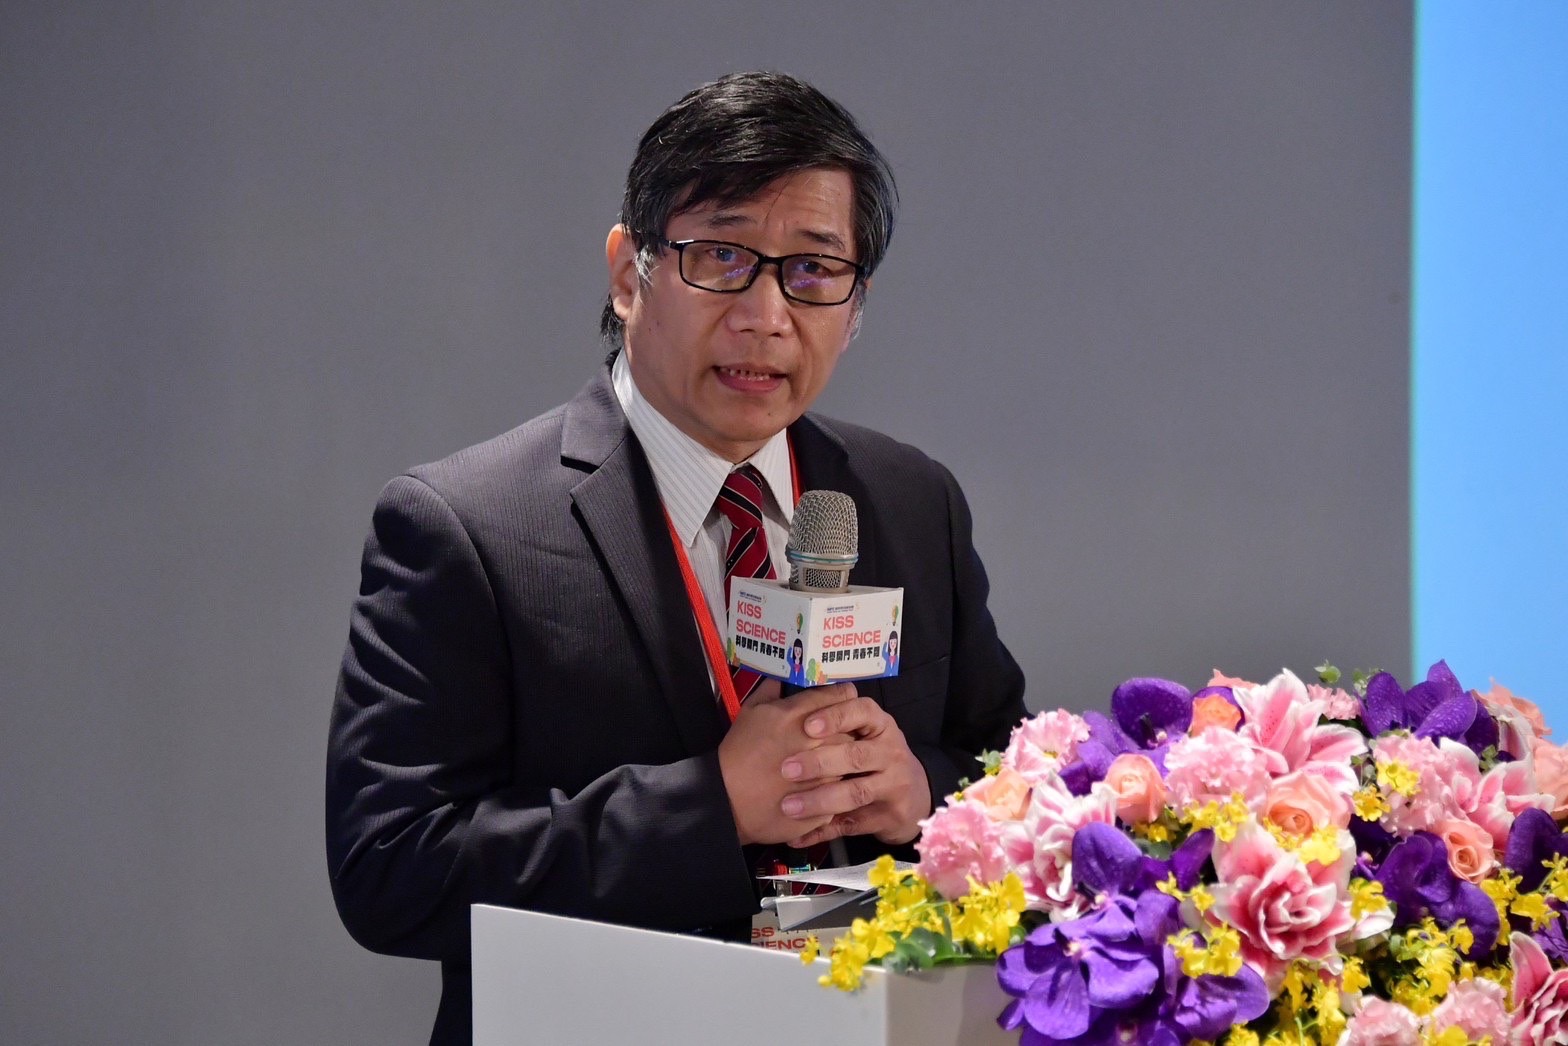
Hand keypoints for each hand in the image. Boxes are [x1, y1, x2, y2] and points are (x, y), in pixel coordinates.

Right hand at [717, 681, 859, 845]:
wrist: (726, 800)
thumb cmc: (737, 753)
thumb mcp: (749, 712)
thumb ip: (770, 691)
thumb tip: (782, 678)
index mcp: (800, 715)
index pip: (843, 697)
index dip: (843, 700)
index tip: (840, 706)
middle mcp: (818, 741)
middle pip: (852, 729)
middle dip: (845, 731)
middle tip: (831, 740)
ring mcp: (825, 774)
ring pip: (850, 763)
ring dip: (842, 763)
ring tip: (826, 768)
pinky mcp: (827, 803)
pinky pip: (843, 793)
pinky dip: (836, 791)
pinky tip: (822, 792)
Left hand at [776, 694, 931, 846]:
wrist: (913, 795)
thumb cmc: (873, 754)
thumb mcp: (863, 731)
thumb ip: (829, 715)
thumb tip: (777, 690)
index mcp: (880, 725)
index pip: (863, 711)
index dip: (835, 716)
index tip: (807, 725)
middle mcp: (891, 752)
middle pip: (856, 755)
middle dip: (819, 762)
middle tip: (786, 769)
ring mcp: (893, 786)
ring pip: (855, 793)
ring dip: (819, 800)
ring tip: (788, 806)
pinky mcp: (888, 817)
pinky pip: (851, 825)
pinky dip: (821, 831)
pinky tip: (795, 836)